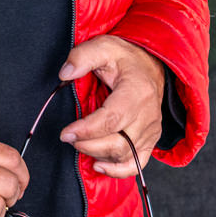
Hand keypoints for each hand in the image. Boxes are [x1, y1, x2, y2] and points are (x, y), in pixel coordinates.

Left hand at [58, 34, 165, 178]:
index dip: (87, 130)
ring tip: (80, 143)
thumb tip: (64, 73)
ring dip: (98, 154)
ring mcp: (151, 131)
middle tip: (69, 137)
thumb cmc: (126, 58)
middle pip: (117, 142)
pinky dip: (117, 170)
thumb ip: (82, 57)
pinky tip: (98, 165)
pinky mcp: (150, 141)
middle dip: (88, 144)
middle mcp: (148, 115)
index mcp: (137, 91)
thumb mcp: (104, 46)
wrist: (151, 66)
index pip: (112, 119)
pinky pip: (136, 164)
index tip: (66, 133)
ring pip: (124, 155)